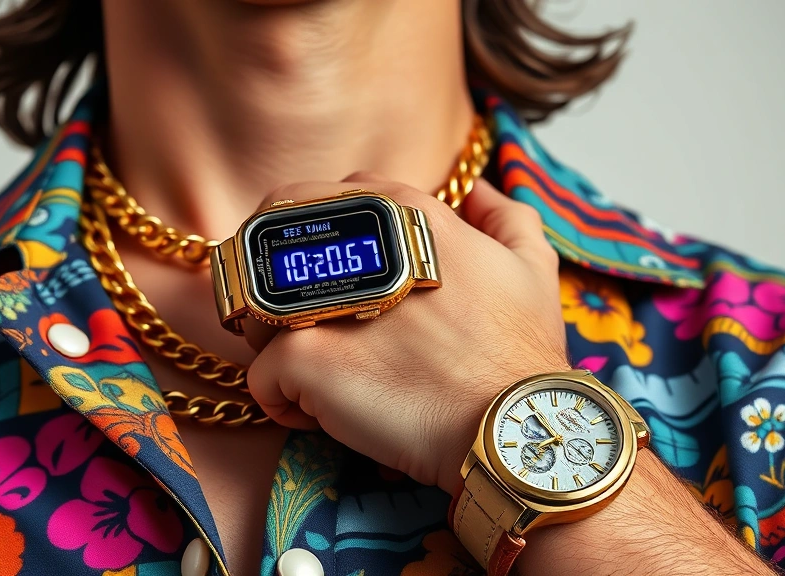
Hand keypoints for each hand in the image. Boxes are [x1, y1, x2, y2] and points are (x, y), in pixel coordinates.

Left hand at [245, 172, 569, 494]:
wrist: (511, 423)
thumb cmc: (520, 353)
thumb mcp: (531, 265)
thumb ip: (502, 213)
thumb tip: (476, 189)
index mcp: (401, 211)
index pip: (318, 200)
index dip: (317, 247)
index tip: (335, 287)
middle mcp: (355, 242)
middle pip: (267, 243)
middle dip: (274, 283)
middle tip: (307, 329)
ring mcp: (322, 299)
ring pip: (252, 308)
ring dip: (273, 342)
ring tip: (316, 374)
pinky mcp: (304, 355)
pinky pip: (258, 375)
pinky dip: (280, 400)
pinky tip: (320, 415)